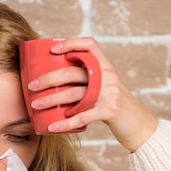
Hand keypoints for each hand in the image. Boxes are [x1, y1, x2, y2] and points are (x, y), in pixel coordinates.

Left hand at [28, 37, 157, 151]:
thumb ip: (88, 82)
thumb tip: (55, 80)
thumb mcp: (105, 88)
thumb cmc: (114, 108)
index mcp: (106, 66)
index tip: (52, 49)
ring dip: (50, 100)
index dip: (70, 43)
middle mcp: (108, 76)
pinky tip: (52, 127)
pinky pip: (82, 117)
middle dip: (48, 79)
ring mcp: (109, 93)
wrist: (139, 126)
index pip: (89, 45)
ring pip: (73, 94)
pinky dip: (65, 124)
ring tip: (35, 105)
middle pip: (72, 72)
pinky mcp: (110, 111)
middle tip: (31, 86)